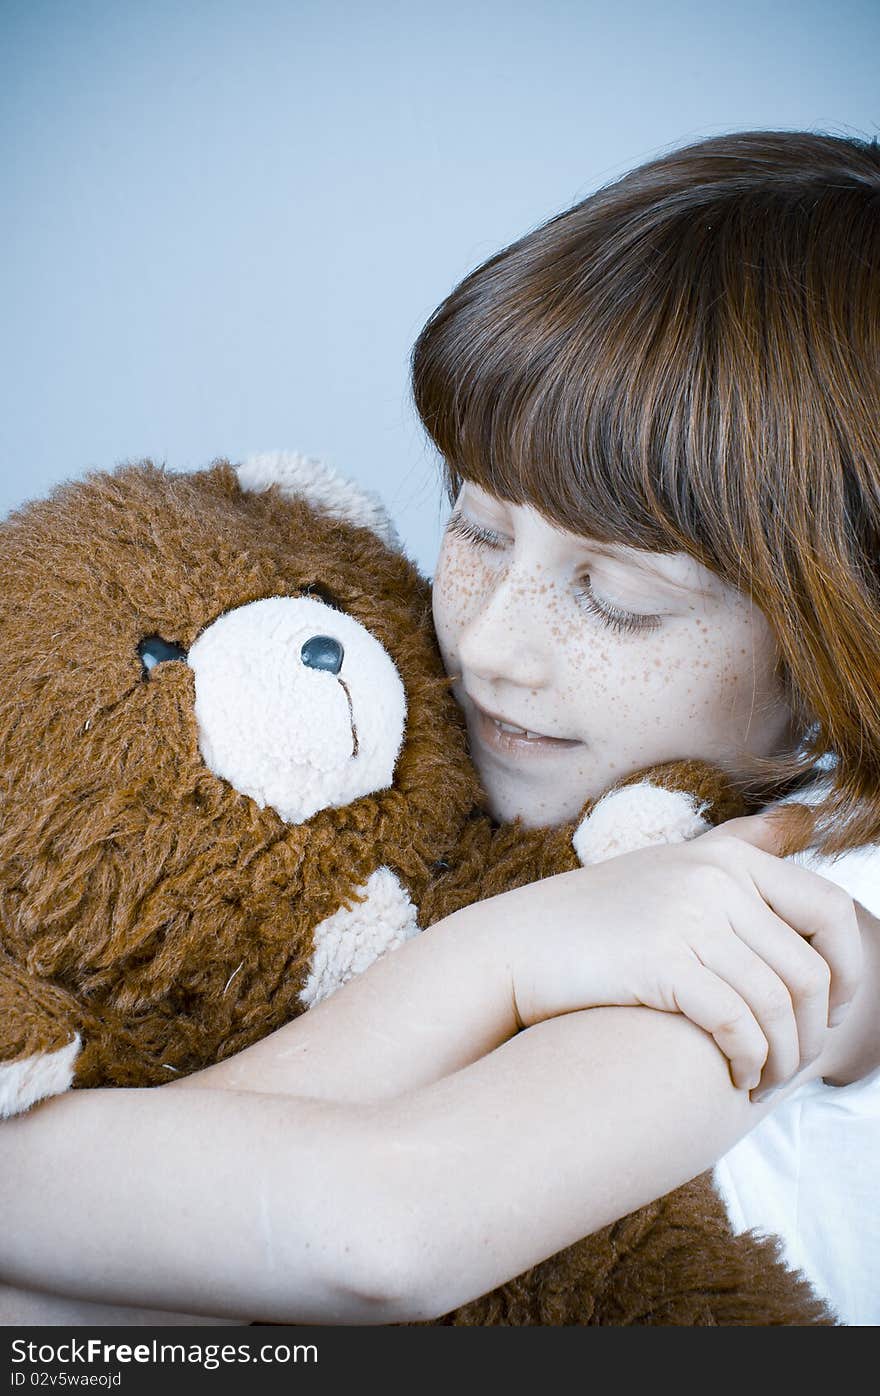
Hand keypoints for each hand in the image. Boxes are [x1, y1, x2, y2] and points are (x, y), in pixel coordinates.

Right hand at [507, 810, 861, 1093]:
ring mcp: (688, 917)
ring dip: (783, 1059)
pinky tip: (736, 1078)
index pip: (829, 910)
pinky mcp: (661, 961)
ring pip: (778, 1005)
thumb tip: (804, 818)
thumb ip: (736, 849)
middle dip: (815, 1031)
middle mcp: (716, 879)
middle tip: (797, 1066)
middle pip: (809, 970)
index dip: (852, 968)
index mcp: (728, 857)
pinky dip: (748, 1060)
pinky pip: (737, 1024)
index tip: (837, 1009)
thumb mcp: (673, 869)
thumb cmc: (598, 920)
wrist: (518, 945)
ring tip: (764, 1082)